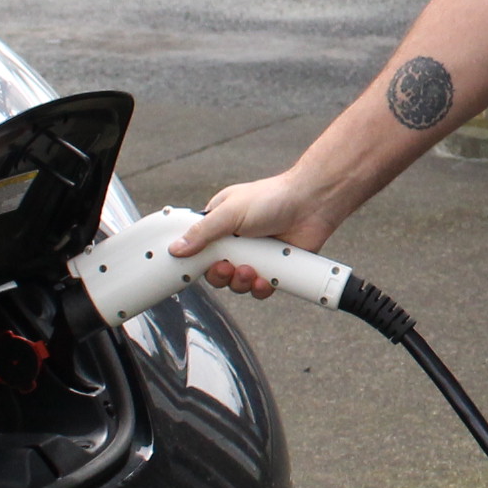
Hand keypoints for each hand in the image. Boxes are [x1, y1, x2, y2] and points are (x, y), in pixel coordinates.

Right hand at [177, 169, 338, 297]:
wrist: (311, 204)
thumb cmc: (271, 198)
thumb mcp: (230, 212)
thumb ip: (202, 233)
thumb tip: (175, 249)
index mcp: (219, 224)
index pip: (197, 249)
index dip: (193, 261)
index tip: (191, 269)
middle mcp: (235, 242)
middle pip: (215, 271)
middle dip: (220, 275)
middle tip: (227, 267)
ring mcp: (255, 256)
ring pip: (236, 283)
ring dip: (240, 282)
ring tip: (250, 271)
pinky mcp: (274, 269)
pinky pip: (259, 289)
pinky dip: (260, 289)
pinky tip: (264, 280)